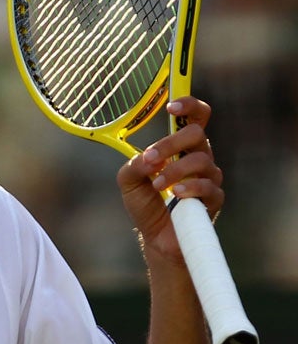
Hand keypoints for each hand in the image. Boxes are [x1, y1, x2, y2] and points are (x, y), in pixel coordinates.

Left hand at [116, 96, 224, 262]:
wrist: (155, 238)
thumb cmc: (145, 204)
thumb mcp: (128, 181)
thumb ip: (134, 164)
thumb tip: (149, 157)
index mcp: (181, 148)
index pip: (195, 117)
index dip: (188, 105)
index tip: (171, 107)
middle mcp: (198, 157)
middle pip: (197, 133)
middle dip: (170, 143)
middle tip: (151, 158)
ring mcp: (209, 178)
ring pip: (200, 160)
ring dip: (174, 170)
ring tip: (157, 185)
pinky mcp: (214, 199)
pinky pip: (208, 186)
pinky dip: (189, 188)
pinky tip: (175, 194)